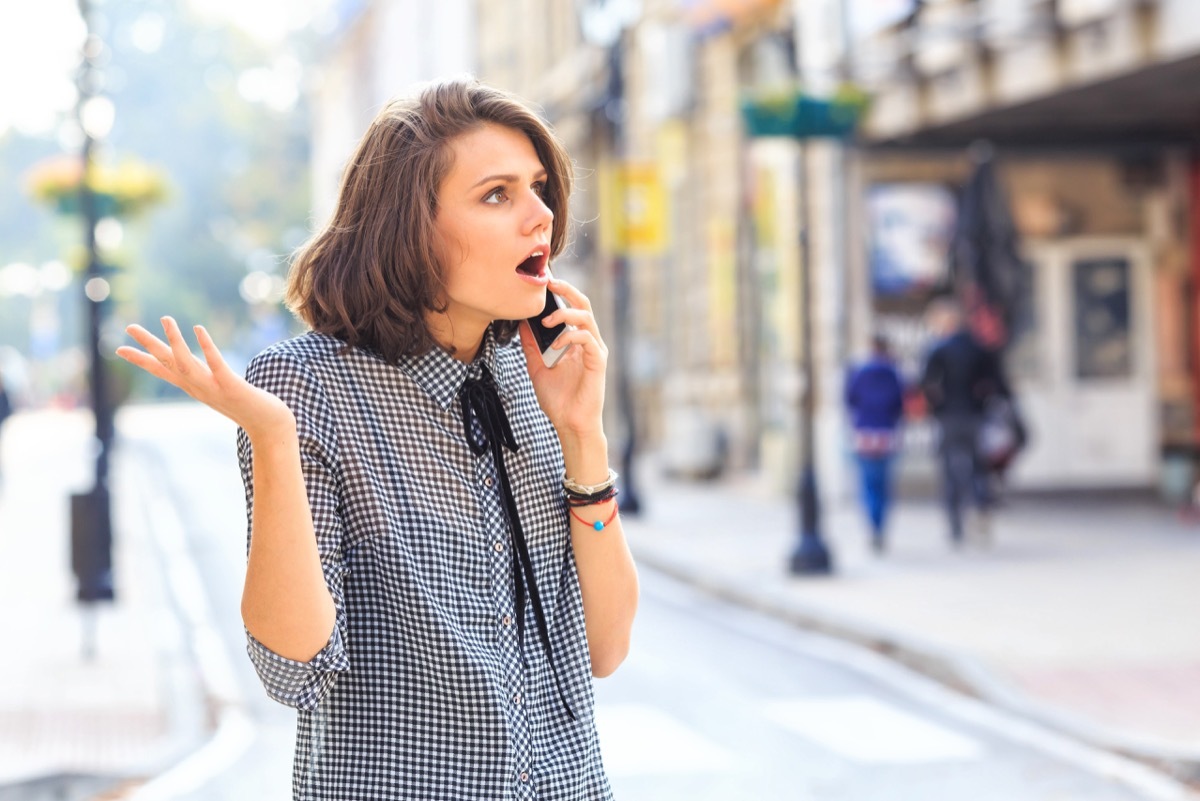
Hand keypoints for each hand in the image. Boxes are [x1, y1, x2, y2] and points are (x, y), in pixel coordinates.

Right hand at [116, 316, 294, 439]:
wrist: (270, 428)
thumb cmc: (249, 408)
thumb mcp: (222, 391)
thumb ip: (210, 380)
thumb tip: (200, 370)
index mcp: (195, 387)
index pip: (164, 372)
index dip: (142, 361)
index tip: (119, 349)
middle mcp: (199, 388)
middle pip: (168, 365)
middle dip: (148, 346)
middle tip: (128, 327)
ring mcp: (214, 388)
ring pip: (186, 364)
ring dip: (175, 342)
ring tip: (165, 318)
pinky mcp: (232, 387)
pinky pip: (216, 365)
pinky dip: (206, 347)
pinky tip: (198, 329)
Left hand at [518, 278, 606, 437]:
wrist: (570, 424)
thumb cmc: (558, 399)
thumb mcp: (537, 367)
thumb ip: (531, 346)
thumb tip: (521, 323)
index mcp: (576, 341)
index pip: (571, 308)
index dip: (560, 293)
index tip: (543, 283)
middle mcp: (588, 341)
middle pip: (583, 304)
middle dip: (567, 290)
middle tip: (549, 282)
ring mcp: (595, 350)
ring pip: (586, 317)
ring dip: (565, 314)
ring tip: (546, 321)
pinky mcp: (598, 362)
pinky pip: (587, 339)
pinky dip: (570, 336)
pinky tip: (556, 344)